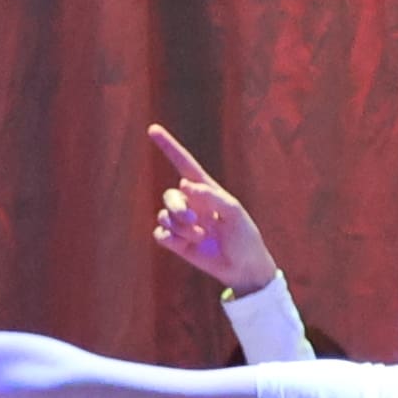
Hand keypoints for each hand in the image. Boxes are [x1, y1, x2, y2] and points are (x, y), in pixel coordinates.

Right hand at [143, 128, 278, 295]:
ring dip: (180, 227)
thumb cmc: (244, 236)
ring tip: (199, 236)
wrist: (243, 268)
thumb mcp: (234, 212)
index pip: (184, 163)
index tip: (153, 129)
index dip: (168, 147)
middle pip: (169, 195)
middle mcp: (191, 203)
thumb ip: (211, 196)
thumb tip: (184, 183)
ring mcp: (183, 223)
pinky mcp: (176, 242)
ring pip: (163, 215)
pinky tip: (186, 245)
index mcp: (206, 190)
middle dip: (177, 207)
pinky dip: (171, 239)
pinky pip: (160, 234)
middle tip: (192, 219)